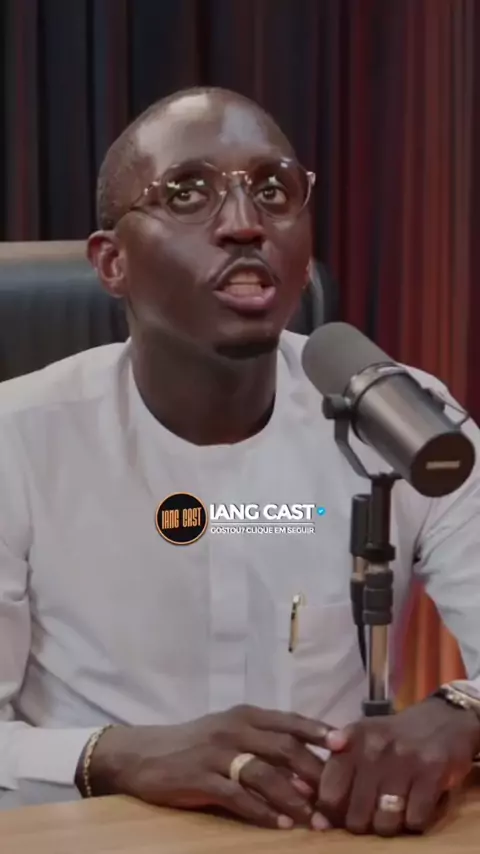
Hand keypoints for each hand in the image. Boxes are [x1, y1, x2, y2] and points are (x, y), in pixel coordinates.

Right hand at [85, 705, 329, 828]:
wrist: (144, 754)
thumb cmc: (195, 745)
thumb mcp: (230, 734)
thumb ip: (264, 743)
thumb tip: (307, 767)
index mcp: (245, 715)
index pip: (290, 720)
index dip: (319, 732)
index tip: (347, 745)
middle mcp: (234, 728)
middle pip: (284, 747)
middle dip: (314, 773)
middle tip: (338, 799)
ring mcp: (217, 752)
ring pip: (265, 773)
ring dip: (293, 798)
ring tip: (315, 821)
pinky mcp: (201, 778)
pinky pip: (238, 796)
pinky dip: (262, 812)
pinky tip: (280, 827)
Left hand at [316, 697, 479, 835]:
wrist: (444, 719)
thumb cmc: (396, 735)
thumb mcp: (361, 738)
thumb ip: (336, 766)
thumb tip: (308, 803)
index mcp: (351, 741)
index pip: (330, 794)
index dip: (333, 815)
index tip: (340, 818)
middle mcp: (373, 748)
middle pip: (356, 816)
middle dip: (363, 825)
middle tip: (372, 816)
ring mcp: (403, 759)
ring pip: (385, 823)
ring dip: (390, 826)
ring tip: (395, 812)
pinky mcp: (432, 771)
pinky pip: (415, 820)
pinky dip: (415, 822)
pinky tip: (416, 806)